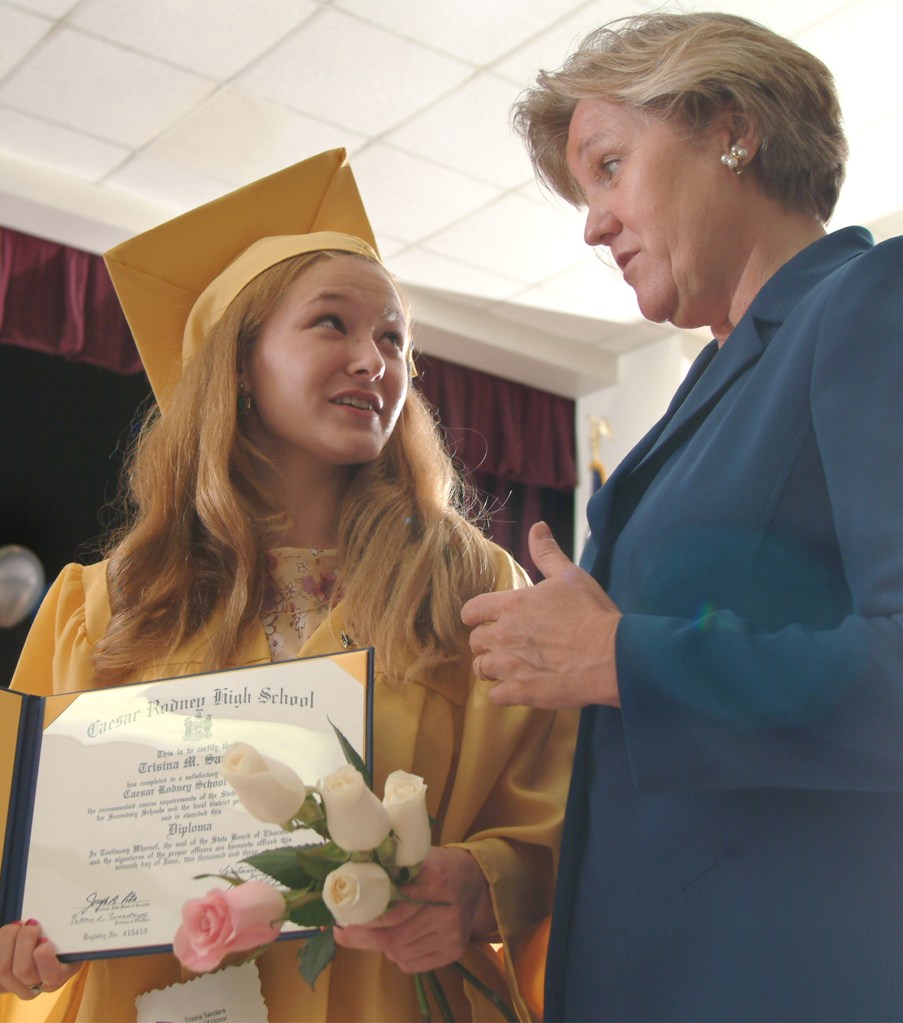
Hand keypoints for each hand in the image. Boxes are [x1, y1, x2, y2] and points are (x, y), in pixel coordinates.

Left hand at [0, 920, 79, 998]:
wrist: (37, 941)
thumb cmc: (56, 934)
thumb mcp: (67, 933)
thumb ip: (64, 932)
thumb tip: (52, 929)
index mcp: (60, 975)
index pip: (52, 975)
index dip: (45, 958)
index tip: (44, 939)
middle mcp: (37, 987)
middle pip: (24, 970)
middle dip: (25, 940)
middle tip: (31, 923)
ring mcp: (15, 987)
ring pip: (3, 969)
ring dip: (8, 939)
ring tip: (17, 926)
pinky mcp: (0, 983)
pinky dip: (0, 944)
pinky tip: (8, 934)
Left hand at [332, 846, 494, 972]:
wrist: (475, 881)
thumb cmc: (439, 866)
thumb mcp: (420, 858)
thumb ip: (394, 869)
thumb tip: (353, 881)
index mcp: (437, 881)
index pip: (397, 909)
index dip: (368, 918)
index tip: (344, 920)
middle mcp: (447, 911)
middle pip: (396, 936)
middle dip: (365, 938)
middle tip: (344, 934)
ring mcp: (452, 934)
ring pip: (402, 953)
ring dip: (382, 946)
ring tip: (374, 933)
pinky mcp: (455, 951)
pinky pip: (414, 964)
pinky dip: (398, 956)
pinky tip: (397, 942)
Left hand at [462, 521, 620, 708]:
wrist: (611, 656)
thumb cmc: (591, 614)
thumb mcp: (570, 576)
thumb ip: (547, 553)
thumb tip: (537, 527)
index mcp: (511, 605)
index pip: (471, 610)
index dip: (475, 615)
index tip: (482, 619)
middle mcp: (503, 635)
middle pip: (475, 641)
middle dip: (486, 643)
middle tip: (504, 645)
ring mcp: (509, 666)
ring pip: (481, 669)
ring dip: (491, 668)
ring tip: (508, 668)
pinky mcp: (520, 692)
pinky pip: (494, 697)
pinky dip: (503, 693)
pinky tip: (518, 688)